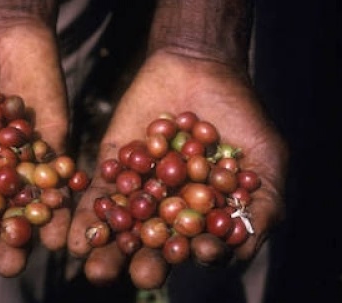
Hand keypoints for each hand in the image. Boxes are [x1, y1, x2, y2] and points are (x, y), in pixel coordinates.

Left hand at [68, 51, 287, 287]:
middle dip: (149, 263)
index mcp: (204, 214)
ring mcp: (139, 189)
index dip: (200, 250)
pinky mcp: (113, 168)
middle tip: (142, 275)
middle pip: (157, 245)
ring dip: (110, 251)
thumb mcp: (265, 157)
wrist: (199, 66)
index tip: (198, 250)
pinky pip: (99, 194)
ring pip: (124, 227)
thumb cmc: (239, 113)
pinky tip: (76, 238)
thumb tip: (239, 252)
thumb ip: (262, 204)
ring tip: (97, 271)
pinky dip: (87, 215)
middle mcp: (169, 208)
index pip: (200, 242)